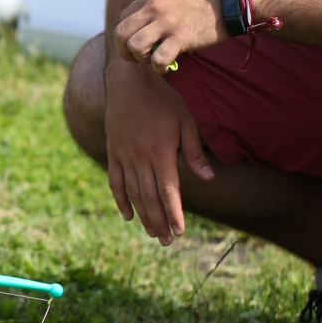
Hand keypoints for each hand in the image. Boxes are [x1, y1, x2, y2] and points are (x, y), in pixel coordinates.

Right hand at [103, 59, 213, 244]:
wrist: (129, 82)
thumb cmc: (163, 99)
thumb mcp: (185, 122)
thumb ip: (194, 152)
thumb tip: (208, 178)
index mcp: (160, 153)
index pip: (168, 191)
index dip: (174, 214)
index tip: (180, 231)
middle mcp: (140, 159)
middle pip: (150, 198)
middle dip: (159, 222)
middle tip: (167, 241)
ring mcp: (124, 157)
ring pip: (133, 194)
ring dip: (144, 216)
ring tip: (153, 233)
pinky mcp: (113, 152)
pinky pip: (115, 182)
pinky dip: (121, 201)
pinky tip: (128, 216)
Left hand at [114, 0, 224, 66]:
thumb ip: (156, 5)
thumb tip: (145, 25)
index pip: (122, 19)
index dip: (124, 36)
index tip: (134, 44)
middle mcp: (154, 8)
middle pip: (121, 34)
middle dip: (124, 51)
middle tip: (137, 59)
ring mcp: (167, 23)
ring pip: (135, 46)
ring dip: (140, 59)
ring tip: (152, 61)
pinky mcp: (182, 38)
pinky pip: (159, 59)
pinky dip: (159, 67)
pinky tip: (166, 67)